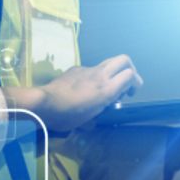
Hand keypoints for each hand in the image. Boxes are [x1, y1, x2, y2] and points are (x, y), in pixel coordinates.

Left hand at [5, 55, 142, 133]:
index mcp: (106, 89)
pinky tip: (83, 90)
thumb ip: (100, 112)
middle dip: (129, 70)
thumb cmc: (68, 115)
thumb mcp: (88, 120)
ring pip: (108, 62)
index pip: (130, 75)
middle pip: (124, 60)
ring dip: (112, 73)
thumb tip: (101, 112)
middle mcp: (101, 75)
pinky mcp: (76, 68)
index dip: (135, 82)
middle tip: (125, 85)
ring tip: (103, 88)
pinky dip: (94, 77)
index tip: (129, 94)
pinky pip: (91, 69)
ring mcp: (88, 69)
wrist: (45, 103)